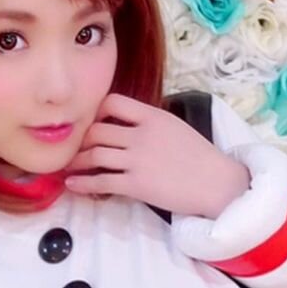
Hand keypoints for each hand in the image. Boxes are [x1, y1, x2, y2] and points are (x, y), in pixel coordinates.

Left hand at [63, 92, 251, 216]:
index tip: (91, 124)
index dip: (96, 113)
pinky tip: (73, 184)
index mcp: (153, 116)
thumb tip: (127, 124)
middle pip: (97, 131)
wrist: (218, 184)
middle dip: (80, 140)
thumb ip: (150, 123)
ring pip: (94, 155)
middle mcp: (142, 135)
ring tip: (68, 166)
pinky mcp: (136, 184)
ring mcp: (138, 160)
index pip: (113, 103)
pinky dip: (82, 183)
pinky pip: (101, 181)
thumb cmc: (200, 157)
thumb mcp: (176, 127)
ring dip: (76, 161)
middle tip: (73, 148)